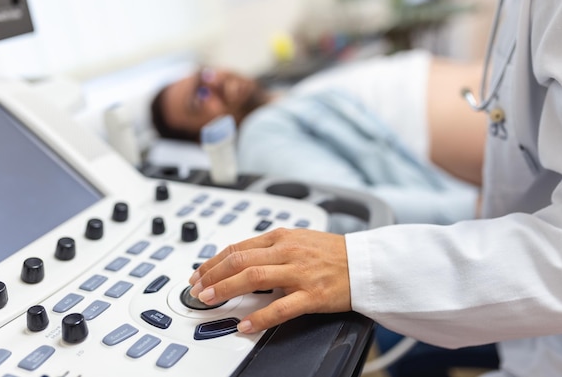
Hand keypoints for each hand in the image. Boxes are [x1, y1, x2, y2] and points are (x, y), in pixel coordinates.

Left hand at [188, 228, 351, 332]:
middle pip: (239, 261)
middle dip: (212, 276)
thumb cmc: (332, 253)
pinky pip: (280, 308)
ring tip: (209, 301)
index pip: (238, 248)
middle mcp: (287, 251)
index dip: (213, 262)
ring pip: (253, 278)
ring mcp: (299, 273)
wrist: (364, 263)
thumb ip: (270, 248)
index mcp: (282, 237)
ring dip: (225, 290)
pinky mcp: (312, 295)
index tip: (200, 273)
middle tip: (197, 289)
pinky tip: (245, 324)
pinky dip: (259, 317)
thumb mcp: (298, 239)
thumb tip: (241, 258)